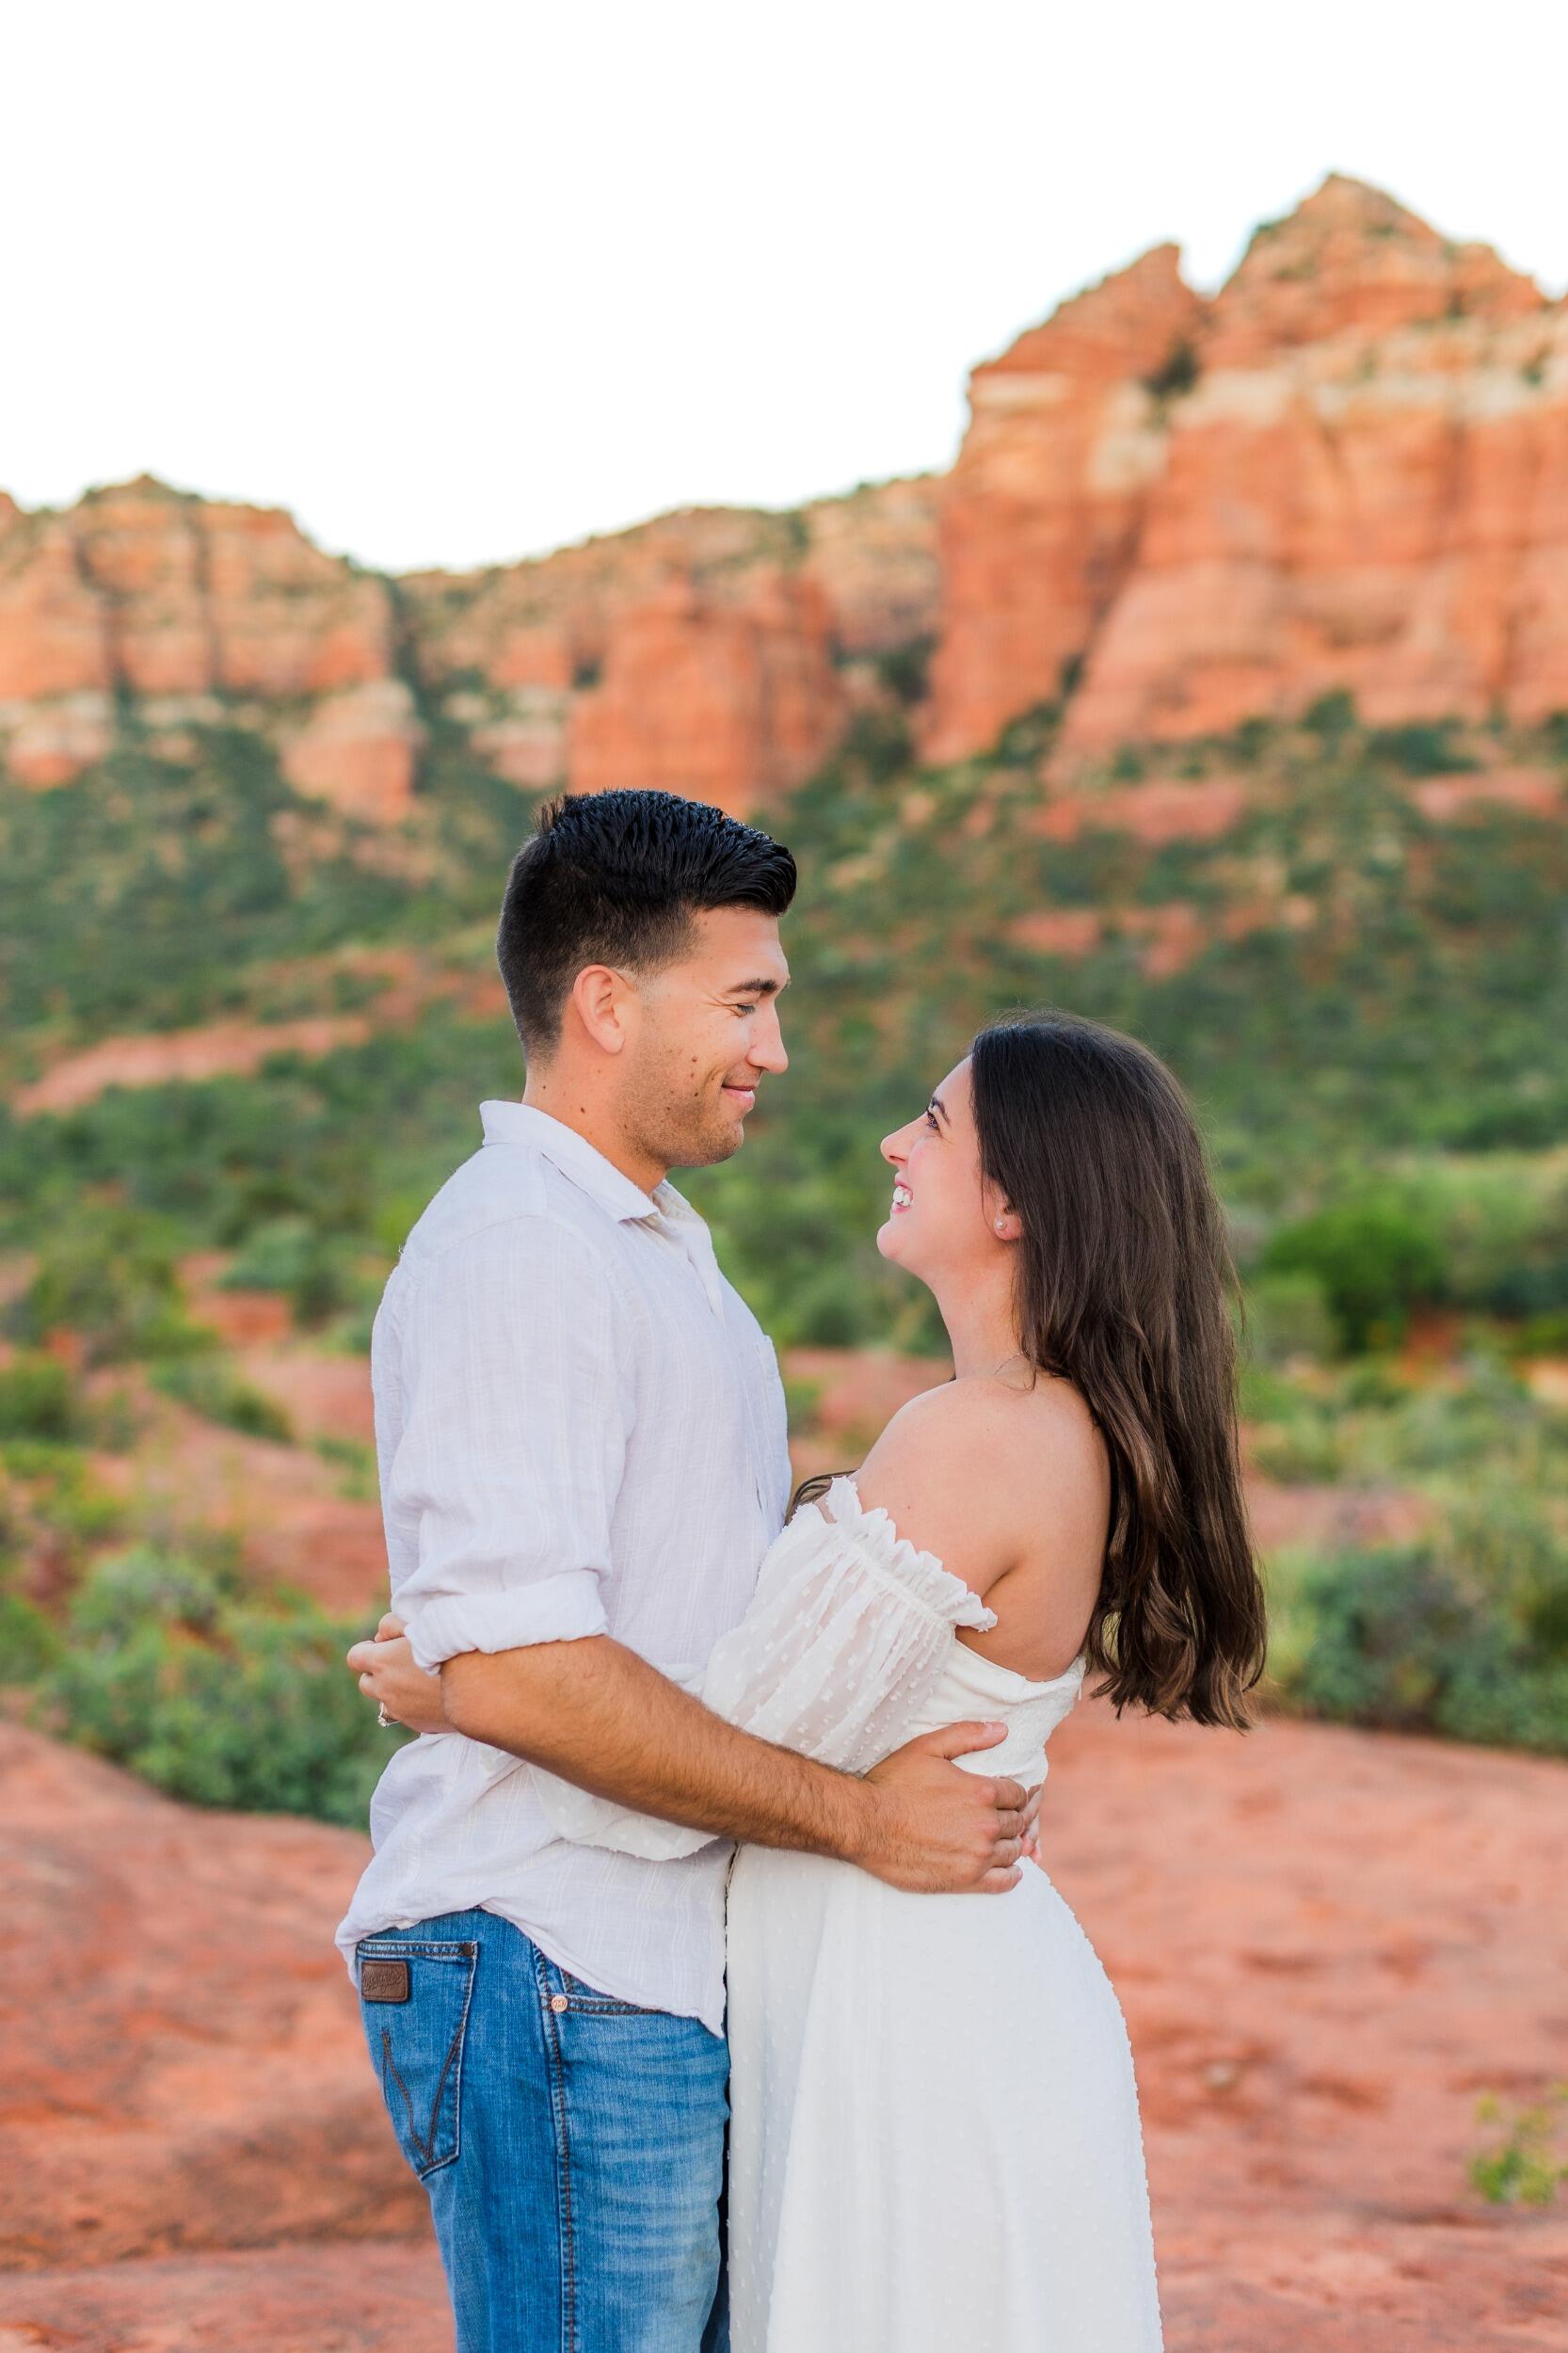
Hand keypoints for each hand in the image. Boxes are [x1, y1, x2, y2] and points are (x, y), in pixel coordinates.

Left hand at [346, 1614, 447, 1735]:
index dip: (366, 1650)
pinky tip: (433, 1694)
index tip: (383, 1646)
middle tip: (401, 1662)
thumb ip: (392, 1624)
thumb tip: (380, 1636)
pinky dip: (412, 1704)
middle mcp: (386, 1690)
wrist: (479, 1683)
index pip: (354, 1658)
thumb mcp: (419, 1622)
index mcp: (382, 1662)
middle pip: (366, 1683)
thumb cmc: (449, 1646)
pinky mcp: (417, 1725)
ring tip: (418, 1679)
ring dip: (394, 1691)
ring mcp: (401, 1711)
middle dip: (378, 1673)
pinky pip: (405, 1714)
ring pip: (385, 1701)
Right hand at [857, 1722, 1041, 1894]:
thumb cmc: (893, 1784)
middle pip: (1017, 1823)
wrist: (865, 1825)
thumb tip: (1002, 1730)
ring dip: (1010, 1843)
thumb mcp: (928, 1747)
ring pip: (1013, 1851)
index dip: (1013, 1793)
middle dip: (1012, 1818)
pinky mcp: (966, 1880)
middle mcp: (986, 1825)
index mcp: (982, 1792)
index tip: (1005, 1796)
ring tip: (1001, 1840)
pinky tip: (1009, 1870)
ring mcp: (977, 1855)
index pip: (1017, 1794)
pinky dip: (1011, 1875)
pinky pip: (1003, 1881)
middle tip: (1002, 1817)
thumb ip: (967, 1735)